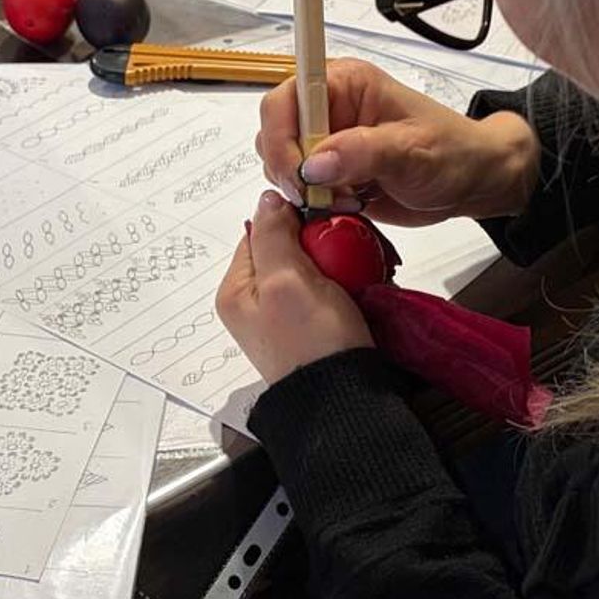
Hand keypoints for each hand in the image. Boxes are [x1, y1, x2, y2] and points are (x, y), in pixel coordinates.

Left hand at [217, 190, 373, 382]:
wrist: (344, 399)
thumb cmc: (311, 343)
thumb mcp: (285, 281)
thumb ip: (273, 235)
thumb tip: (267, 199)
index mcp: (237, 291)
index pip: (260, 232)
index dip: (292, 221)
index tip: (323, 223)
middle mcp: (256, 303)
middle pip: (287, 248)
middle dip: (319, 243)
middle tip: (347, 248)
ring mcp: (286, 315)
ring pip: (313, 266)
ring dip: (338, 260)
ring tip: (359, 267)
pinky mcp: (314, 325)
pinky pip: (329, 288)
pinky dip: (346, 281)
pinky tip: (361, 286)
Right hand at [256, 58, 539, 226]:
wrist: (471, 180)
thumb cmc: (452, 152)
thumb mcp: (413, 151)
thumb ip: (363, 153)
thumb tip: (315, 165)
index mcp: (344, 83)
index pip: (285, 99)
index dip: (281, 136)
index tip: (301, 172)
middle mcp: (328, 108)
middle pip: (273, 134)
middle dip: (291, 171)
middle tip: (324, 196)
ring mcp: (326, 142)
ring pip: (280, 165)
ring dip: (304, 191)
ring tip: (347, 200)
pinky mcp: (330, 173)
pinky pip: (298, 189)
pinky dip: (313, 205)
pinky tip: (347, 207)